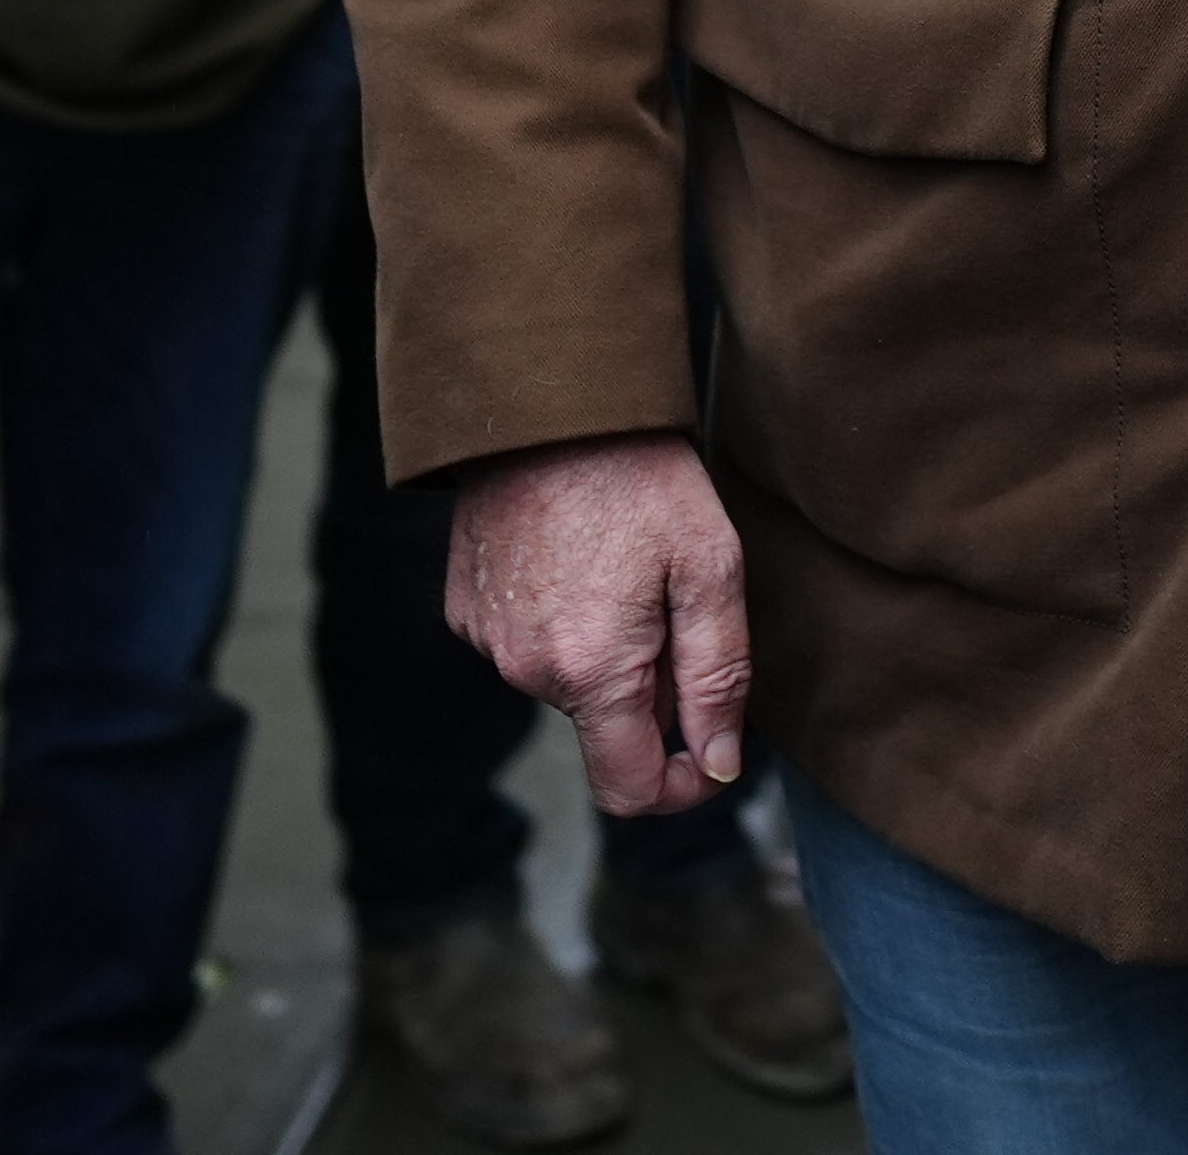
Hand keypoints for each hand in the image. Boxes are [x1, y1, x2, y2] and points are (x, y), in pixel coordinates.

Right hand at [448, 430, 750, 815]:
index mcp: (591, 671)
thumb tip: (721, 764)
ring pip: (568, 683)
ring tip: (626, 566)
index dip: (681, 786)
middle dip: (651, 691)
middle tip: (675, 601)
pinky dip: (563, 622)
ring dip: (607, 653)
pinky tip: (580, 556)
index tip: (713, 750)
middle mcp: (526, 670)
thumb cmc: (640, 476)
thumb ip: (718, 678)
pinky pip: (528, 645)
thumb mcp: (710, 569)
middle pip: (604, 726)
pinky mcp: (465, 608)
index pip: (628, 788)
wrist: (546, 398)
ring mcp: (488, 640)